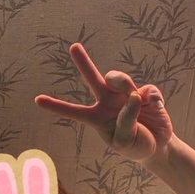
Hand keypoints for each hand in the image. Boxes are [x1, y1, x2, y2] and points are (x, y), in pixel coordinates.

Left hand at [35, 43, 172, 162]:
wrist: (158, 146)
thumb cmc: (135, 146)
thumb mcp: (124, 141)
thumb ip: (125, 120)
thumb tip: (133, 95)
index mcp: (97, 118)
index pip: (73, 111)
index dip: (56, 106)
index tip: (37, 100)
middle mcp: (108, 103)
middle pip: (93, 79)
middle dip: (83, 62)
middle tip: (73, 46)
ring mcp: (126, 95)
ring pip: (119, 79)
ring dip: (124, 84)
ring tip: (134, 98)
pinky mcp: (146, 93)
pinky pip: (147, 89)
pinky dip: (152, 98)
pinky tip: (154, 107)